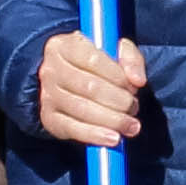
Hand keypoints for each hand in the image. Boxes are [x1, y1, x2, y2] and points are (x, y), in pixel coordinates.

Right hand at [40, 30, 146, 147]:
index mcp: (63, 46)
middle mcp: (50, 69)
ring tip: (131, 125)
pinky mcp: (48, 117)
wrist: (66, 82)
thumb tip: (138, 80)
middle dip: (119, 101)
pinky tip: (113, 138)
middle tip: (134, 107)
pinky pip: (72, 129)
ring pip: (82, 109)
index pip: (93, 60)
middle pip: (89, 87)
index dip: (118, 76)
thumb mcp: (114, 51)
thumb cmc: (95, 64)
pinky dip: (95, 135)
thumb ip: (130, 58)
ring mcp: (47, 95)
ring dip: (112, 120)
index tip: (134, 86)